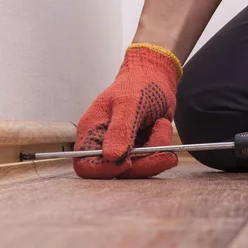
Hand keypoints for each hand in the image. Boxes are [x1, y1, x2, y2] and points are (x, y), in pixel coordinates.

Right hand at [73, 44, 181, 178]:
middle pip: (116, 172)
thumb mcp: (129, 104)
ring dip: (156, 150)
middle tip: (160, 147)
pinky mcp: (139, 150)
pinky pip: (151, 161)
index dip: (104, 170)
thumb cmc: (138, 83)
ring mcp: (123, 148)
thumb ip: (120, 131)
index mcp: (91, 131)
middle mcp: (104, 143)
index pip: (85, 165)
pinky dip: (162, 147)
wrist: (157, 75)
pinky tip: (162, 126)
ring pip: (137, 169)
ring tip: (161, 125)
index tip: (127, 162)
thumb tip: (111, 157)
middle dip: (143, 162)